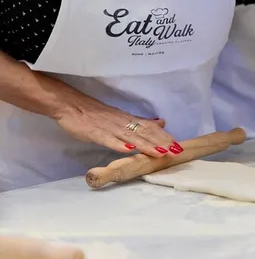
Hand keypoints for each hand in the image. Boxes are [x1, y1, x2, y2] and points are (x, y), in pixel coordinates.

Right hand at [54, 94, 182, 157]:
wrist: (71, 105)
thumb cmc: (96, 114)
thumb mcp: (122, 117)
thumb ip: (141, 122)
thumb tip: (161, 122)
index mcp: (128, 120)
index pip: (150, 129)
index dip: (164, 137)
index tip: (179, 146)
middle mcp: (122, 123)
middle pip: (144, 133)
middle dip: (161, 143)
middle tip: (176, 151)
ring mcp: (109, 128)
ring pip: (130, 137)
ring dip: (145, 145)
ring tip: (159, 153)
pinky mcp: (95, 133)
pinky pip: (108, 139)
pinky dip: (118, 144)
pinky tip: (128, 150)